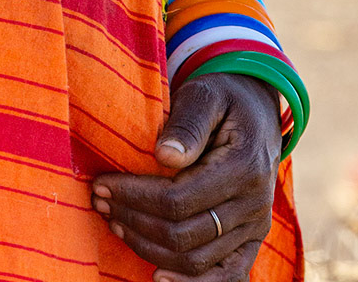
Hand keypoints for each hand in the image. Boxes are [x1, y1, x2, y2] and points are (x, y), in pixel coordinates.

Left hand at [92, 74, 281, 281]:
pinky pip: (225, 277)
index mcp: (244, 167)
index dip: (135, 196)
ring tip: (115, 223)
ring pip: (196, 259)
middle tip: (99, 201)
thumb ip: (188, 122)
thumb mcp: (206, 94)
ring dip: (149, 248)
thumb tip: (164, 156)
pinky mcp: (250, 242)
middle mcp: (254, 206)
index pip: (179, 199)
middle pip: (183, 234)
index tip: (102, 183)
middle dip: (134, 221)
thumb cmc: (224, 98)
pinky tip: (157, 277)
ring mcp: (255, 229)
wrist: (258, 113)